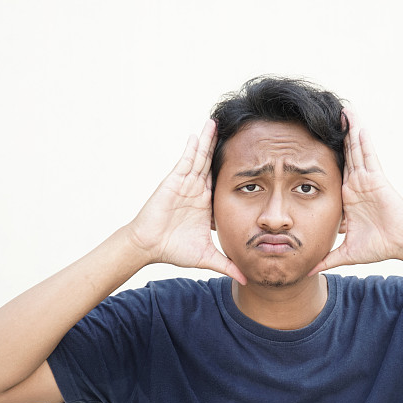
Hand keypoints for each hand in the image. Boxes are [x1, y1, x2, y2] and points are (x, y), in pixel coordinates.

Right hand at [126, 120, 246, 283]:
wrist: (150, 247)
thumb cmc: (173, 249)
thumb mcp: (207, 257)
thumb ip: (227, 265)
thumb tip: (246, 279)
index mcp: (206, 203)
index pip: (223, 182)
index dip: (235, 169)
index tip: (252, 157)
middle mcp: (197, 190)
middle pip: (212, 163)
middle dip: (221, 147)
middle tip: (237, 129)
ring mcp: (185, 183)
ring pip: (200, 158)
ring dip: (208, 140)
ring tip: (216, 122)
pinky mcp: (174, 181)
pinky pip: (185, 160)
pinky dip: (192, 147)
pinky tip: (198, 133)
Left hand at [309, 108, 402, 275]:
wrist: (400, 244)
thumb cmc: (377, 246)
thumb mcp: (346, 252)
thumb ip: (326, 260)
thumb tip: (307, 272)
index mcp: (346, 196)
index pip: (332, 171)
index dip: (323, 155)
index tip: (309, 141)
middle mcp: (355, 184)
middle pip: (344, 153)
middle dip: (338, 135)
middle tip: (326, 114)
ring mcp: (366, 179)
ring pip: (356, 150)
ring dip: (351, 130)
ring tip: (343, 109)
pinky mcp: (377, 178)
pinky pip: (368, 156)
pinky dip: (363, 140)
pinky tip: (358, 124)